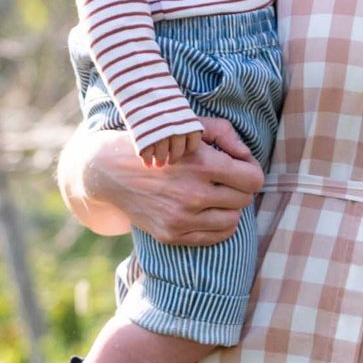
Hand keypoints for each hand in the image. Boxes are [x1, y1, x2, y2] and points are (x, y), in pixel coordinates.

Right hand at [58, 114, 262, 245]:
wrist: (109, 170)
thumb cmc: (156, 144)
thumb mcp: (188, 126)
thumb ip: (226, 135)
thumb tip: (247, 157)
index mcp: (201, 165)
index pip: (253, 179)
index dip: (251, 171)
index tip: (241, 167)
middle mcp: (193, 195)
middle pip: (244, 199)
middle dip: (239, 187)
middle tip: (225, 178)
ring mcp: (181, 219)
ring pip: (233, 220)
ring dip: (229, 207)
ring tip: (214, 194)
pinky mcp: (171, 235)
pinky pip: (216, 236)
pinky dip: (218, 224)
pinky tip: (207, 209)